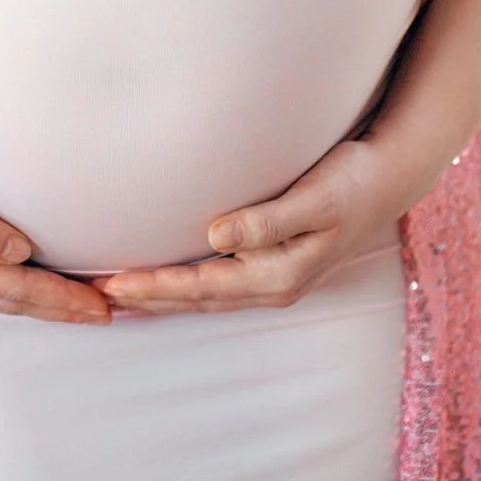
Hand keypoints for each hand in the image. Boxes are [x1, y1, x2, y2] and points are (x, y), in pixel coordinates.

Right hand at [0, 110, 112, 324]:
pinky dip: (10, 284)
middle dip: (58, 308)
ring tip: (72, 303)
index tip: (102, 306)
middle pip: (10, 300)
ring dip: (36, 300)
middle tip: (104, 313)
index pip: (16, 288)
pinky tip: (19, 277)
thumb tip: (19, 254)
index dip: (62, 298)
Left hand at [94, 138, 403, 315]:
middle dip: (147, 299)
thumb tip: (215, 236)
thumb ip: (266, 219)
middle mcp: (272, 284)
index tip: (111, 284)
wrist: (387, 180)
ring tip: (119, 293)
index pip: (200, 287)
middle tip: (94, 295)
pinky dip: (186, 286)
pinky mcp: (273, 263)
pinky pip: (218, 283)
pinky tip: (169, 279)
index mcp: (277, 275)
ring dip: (163, 296)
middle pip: (196, 299)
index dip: (154, 287)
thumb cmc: (350, 182)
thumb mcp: (315, 197)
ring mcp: (273, 278)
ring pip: (206, 296)